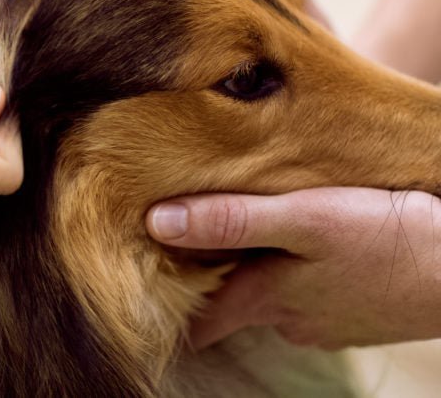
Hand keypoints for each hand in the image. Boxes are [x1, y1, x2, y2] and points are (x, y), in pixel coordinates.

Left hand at [146, 188, 440, 349]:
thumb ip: (232, 220)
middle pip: (239, 304)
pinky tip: (312, 249)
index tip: (152, 279)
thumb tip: (158, 221)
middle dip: (218, 278)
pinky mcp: (363, 315)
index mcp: (269, 299)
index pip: (204, 321)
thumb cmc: (389, 239)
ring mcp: (331, 323)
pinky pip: (315, 295)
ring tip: (255, 234)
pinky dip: (303, 274)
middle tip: (197, 243)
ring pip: (279, 299)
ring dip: (264, 272)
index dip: (176, 303)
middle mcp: (294, 321)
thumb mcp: (305, 219)